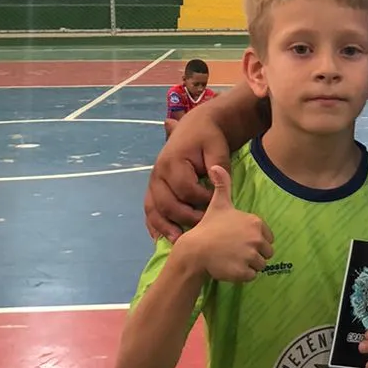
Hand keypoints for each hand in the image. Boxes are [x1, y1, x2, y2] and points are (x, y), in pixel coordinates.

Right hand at [146, 109, 231, 240]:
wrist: (196, 126)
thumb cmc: (208, 137)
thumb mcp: (217, 147)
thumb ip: (219, 166)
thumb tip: (219, 183)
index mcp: (173, 162)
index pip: (186, 189)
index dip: (202, 199)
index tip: (217, 202)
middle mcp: (158, 173)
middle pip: (168, 203)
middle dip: (186, 218)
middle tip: (204, 228)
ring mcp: (153, 182)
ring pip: (154, 209)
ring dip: (165, 227)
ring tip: (179, 241)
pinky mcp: (153, 188)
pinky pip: (149, 209)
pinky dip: (153, 224)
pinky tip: (159, 238)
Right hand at [179, 166, 273, 282]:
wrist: (194, 251)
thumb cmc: (208, 227)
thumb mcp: (218, 204)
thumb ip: (222, 185)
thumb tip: (216, 166)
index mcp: (255, 223)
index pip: (267, 238)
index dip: (254, 240)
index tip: (238, 240)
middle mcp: (257, 239)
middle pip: (266, 252)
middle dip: (253, 253)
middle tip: (235, 251)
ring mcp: (251, 256)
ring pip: (260, 265)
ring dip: (248, 265)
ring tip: (232, 259)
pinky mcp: (244, 272)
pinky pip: (252, 276)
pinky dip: (243, 275)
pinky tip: (230, 268)